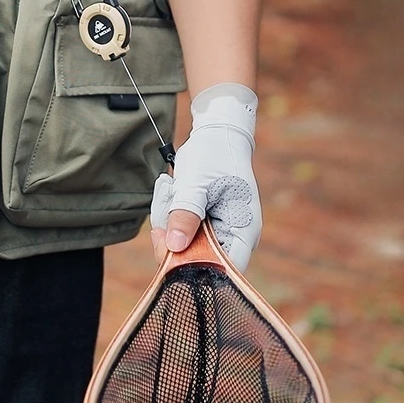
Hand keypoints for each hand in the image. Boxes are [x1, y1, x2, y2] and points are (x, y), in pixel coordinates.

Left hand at [150, 83, 261, 271]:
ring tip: (171, 192)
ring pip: (187, 248)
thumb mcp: (196, 183)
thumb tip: (174, 247)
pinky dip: (171, 218)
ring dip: (170, 226)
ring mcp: (220, 232)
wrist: (215, 133)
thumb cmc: (213, 154)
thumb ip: (185, 214)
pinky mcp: (206, 226)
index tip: (171, 253)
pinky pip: (183, 234)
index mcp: (244, 230)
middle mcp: (235, 237)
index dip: (198, 269)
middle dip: (175, 244)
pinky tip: (172, 194)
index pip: (226, 269)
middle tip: (160, 224)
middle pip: (201, 262)